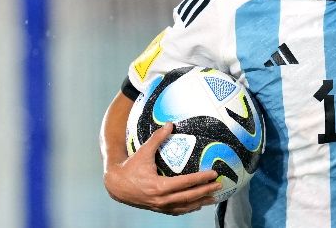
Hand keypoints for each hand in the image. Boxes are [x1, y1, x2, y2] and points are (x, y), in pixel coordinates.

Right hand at [103, 122, 222, 214]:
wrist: (116, 185)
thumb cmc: (130, 167)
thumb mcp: (143, 151)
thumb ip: (157, 138)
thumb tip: (170, 124)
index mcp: (159, 186)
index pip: (185, 183)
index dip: (201, 179)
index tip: (213, 174)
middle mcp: (161, 199)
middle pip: (188, 197)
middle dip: (205, 191)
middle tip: (219, 185)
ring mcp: (160, 206)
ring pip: (184, 206)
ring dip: (200, 202)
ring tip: (213, 198)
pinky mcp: (158, 208)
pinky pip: (176, 211)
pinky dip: (188, 208)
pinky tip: (197, 205)